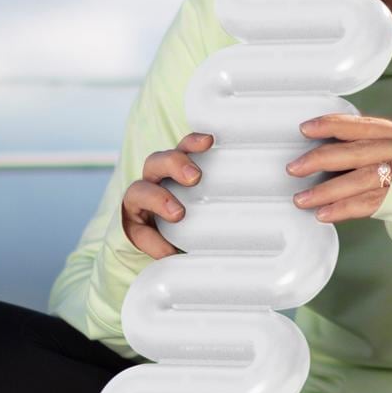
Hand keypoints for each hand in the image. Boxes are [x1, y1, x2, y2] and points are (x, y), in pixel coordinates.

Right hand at [121, 131, 214, 258]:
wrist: (164, 244)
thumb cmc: (193, 218)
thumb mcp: (208, 205)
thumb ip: (224, 200)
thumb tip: (260, 204)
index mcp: (174, 169)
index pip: (181, 149)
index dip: (192, 142)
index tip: (209, 140)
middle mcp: (154, 180)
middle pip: (156, 161)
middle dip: (174, 164)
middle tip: (195, 177)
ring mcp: (139, 202)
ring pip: (140, 190)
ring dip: (159, 199)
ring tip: (178, 214)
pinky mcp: (131, 226)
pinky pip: (139, 232)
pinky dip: (154, 242)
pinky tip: (169, 252)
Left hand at [289, 112, 391, 222]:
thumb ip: (383, 150)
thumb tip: (340, 155)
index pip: (364, 125)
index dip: (333, 125)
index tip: (305, 128)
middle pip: (357, 151)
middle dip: (321, 158)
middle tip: (294, 168)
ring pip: (360, 178)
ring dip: (327, 190)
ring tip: (302, 199)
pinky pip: (368, 204)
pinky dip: (343, 209)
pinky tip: (323, 215)